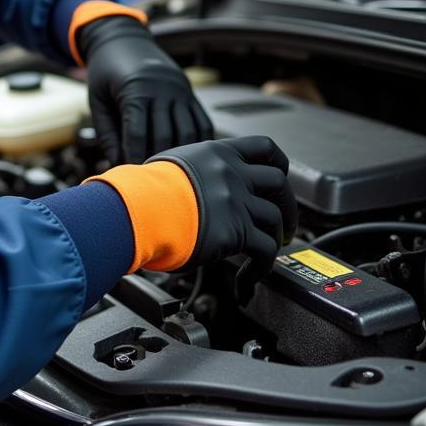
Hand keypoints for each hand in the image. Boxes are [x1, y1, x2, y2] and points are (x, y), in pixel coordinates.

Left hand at [79, 15, 212, 164]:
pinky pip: (202, 122)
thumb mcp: (97, 98)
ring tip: (169, 176)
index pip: (137, 133)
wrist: (123, 40)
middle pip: (165, 135)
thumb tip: (117, 164)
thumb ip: (106, 131)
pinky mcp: (190, 93)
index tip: (130, 178)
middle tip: (149, 184)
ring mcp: (181, 90)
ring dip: (180, 156)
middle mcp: (163, 89)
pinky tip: (190, 161)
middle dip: (156, 161)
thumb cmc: (105, 72)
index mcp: (136, 89)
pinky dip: (198, 143)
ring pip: (188, 131)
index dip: (133, 157)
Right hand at [149, 136, 296, 281]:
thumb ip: (193, 171)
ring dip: (276, 238)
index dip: (279, 164)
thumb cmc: (142, 191)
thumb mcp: (169, 165)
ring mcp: (236, 202)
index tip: (280, 177)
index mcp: (217, 154)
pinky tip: (247, 277)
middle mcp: (231, 174)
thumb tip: (190, 183)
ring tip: (265, 253)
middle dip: (288, 206)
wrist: (137, 209)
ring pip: (275, 219)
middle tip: (284, 223)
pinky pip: (265, 251)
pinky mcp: (236, 232)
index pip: (264, 148)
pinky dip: (261, 268)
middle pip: (279, 184)